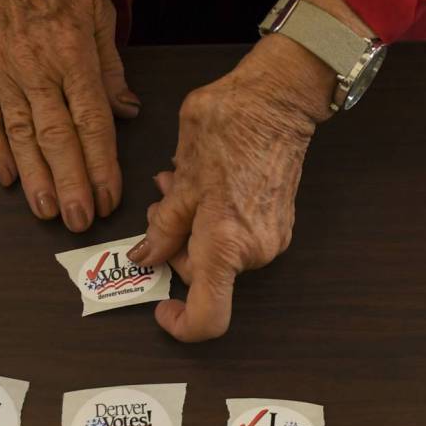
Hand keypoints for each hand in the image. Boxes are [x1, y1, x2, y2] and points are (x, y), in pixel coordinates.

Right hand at [0, 0, 137, 229]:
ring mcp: (1, 69)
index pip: (92, 123)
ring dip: (35, 178)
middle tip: (79, 220)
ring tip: (45, 211)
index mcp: (73, 54)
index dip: (101, 165)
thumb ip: (111, 69)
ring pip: (19, 136)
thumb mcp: (101, 13)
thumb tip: (126, 112)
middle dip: (70, 184)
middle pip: (56, 138)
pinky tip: (7, 177)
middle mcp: (36, 67)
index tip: (109, 196)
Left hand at [127, 33, 334, 339]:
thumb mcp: (183, 181)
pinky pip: (237, 236)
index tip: (162, 308)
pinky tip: (205, 183)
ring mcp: (272, 238)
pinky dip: (214, 219)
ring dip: (192, 226)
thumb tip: (147, 256)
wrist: (278, 102)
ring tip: (180, 181)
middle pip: (205, 275)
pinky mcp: (279, 222)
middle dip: (176, 245)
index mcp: (227, 247)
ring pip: (218, 252)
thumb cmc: (232, 131)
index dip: (180, 324)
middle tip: (160, 202)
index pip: (209, 317)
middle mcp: (255, 252)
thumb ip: (163, 228)